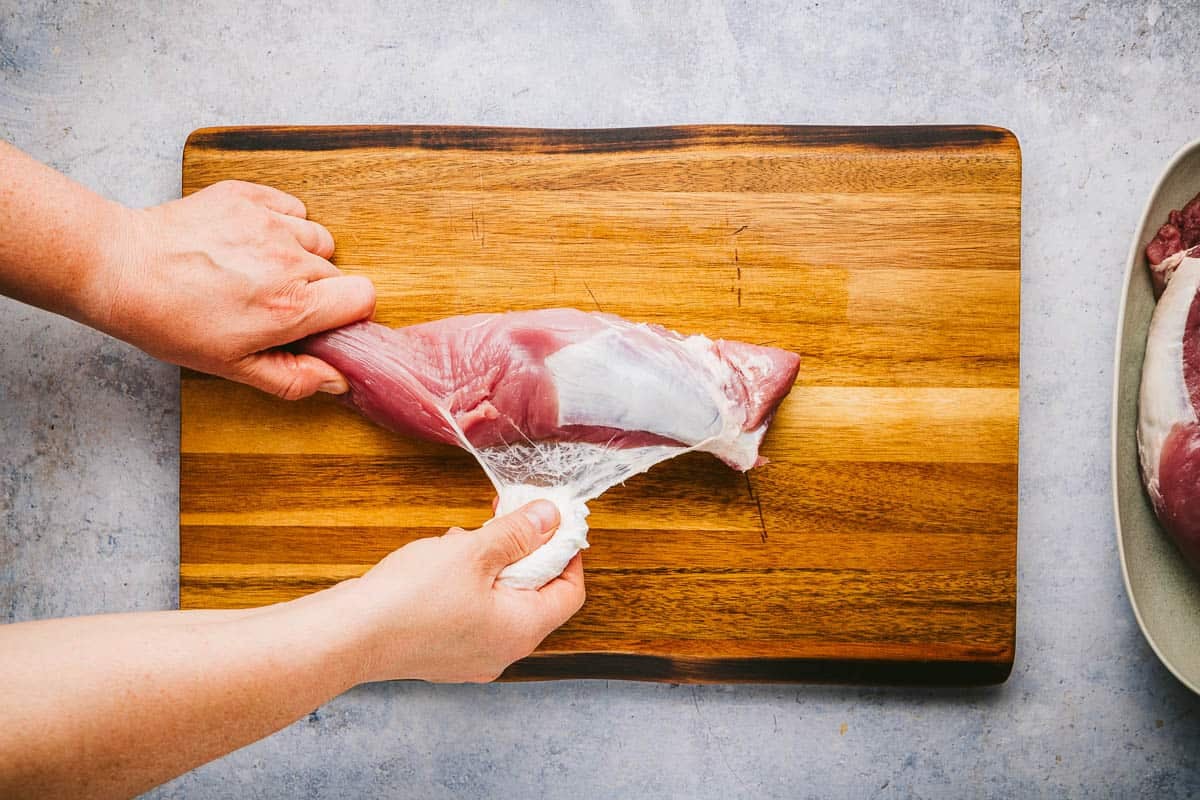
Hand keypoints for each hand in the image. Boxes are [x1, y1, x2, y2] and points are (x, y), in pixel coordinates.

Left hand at [95, 180, 374, 398]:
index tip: (323, 320)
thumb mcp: (232, 367)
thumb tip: (337, 380)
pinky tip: (250, 241)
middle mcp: (289, 261)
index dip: (348, 312)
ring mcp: (269, 224)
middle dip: (316, 289)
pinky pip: (291, 207)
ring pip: (318, 238)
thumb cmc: (170, 321)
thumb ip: (294, 377)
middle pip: (337, 272)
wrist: (120, 269)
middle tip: (272, 301)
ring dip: (301, 254)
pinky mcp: (248, 197)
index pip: (364, 297)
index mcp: (292, 308)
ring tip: (262, 268)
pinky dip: (281, 222)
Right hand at [344, 500, 585, 682]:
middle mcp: (502, 651)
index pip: (570, 594)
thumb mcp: (473, 552)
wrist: (347, 636)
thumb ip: (518, 533)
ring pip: (499, 601)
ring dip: (490, 565)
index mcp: (521, 631)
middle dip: (522, 553)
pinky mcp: (442, 651)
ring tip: (462, 540)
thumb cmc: (410, 600)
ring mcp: (470, 655)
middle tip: (505, 520)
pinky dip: (466, 583)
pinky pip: (471, 612)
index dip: (567, 554)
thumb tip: (551, 517)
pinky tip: (440, 559)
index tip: (554, 523)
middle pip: (535, 596)